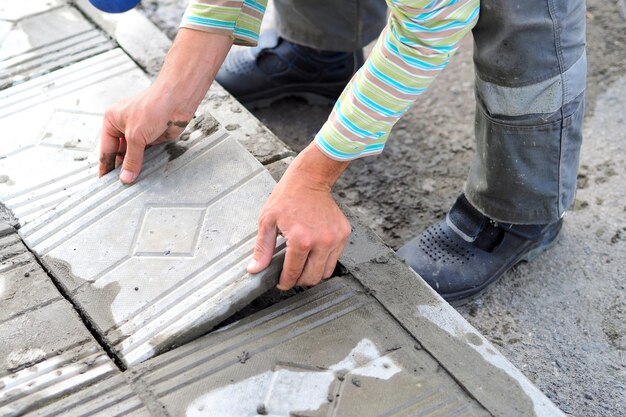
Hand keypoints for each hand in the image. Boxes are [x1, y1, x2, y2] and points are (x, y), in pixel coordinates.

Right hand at [99, 88, 189, 182]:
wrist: (177, 101)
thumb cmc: (153, 107)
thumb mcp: (136, 136)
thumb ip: (131, 159)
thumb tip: (125, 177)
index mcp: (112, 121)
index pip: (106, 149)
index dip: (105, 166)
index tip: (104, 182)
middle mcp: (124, 127)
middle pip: (120, 153)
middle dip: (121, 168)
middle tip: (120, 186)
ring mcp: (140, 132)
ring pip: (134, 155)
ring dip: (135, 167)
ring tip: (132, 184)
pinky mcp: (154, 137)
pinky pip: (148, 154)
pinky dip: (147, 163)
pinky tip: (146, 175)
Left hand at [247, 144, 351, 288]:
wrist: (310, 179)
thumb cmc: (287, 196)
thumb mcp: (268, 221)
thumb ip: (262, 248)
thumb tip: (255, 269)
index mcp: (301, 240)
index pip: (293, 273)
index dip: (285, 282)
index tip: (281, 283)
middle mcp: (321, 242)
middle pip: (312, 278)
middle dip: (299, 280)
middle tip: (291, 275)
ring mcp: (335, 239)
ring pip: (326, 272)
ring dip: (313, 272)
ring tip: (303, 264)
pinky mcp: (344, 234)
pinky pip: (335, 258)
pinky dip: (324, 260)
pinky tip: (314, 251)